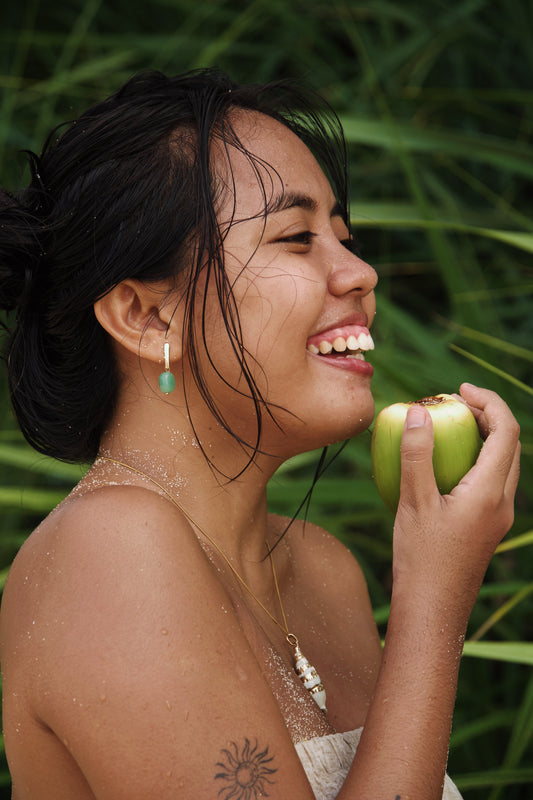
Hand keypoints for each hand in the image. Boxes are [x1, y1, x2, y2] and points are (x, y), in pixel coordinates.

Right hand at [391, 384, 519, 612]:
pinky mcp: (487, 527)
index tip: (459, 390)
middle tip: (453, 404)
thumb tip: (416, 412)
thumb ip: (416, 455)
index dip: (488, 402)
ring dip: (483, 439)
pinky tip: (443, 467)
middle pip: (510, 446)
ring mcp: (498, 517)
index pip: (506, 432)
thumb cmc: (422, 559)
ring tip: (449, 428)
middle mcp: (503, 503)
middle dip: (487, 416)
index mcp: (491, 493)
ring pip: (503, 465)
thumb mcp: (413, 503)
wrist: (433, 611)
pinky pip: (491, 482)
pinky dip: (474, 461)